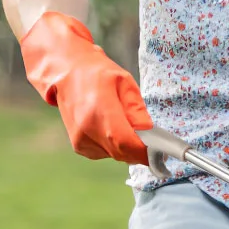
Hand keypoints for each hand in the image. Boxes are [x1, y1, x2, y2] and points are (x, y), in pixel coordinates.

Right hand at [20, 10, 152, 162]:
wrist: (67, 73)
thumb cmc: (98, 74)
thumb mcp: (125, 84)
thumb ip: (138, 113)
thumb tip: (150, 137)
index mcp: (99, 111)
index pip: (126, 143)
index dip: (145, 152)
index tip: (161, 153)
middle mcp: (87, 130)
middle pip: (122, 153)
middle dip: (140, 150)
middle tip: (152, 140)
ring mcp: (80, 140)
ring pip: (116, 155)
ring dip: (127, 146)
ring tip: (125, 122)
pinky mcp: (79, 146)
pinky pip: (106, 153)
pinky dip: (114, 145)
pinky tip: (111, 126)